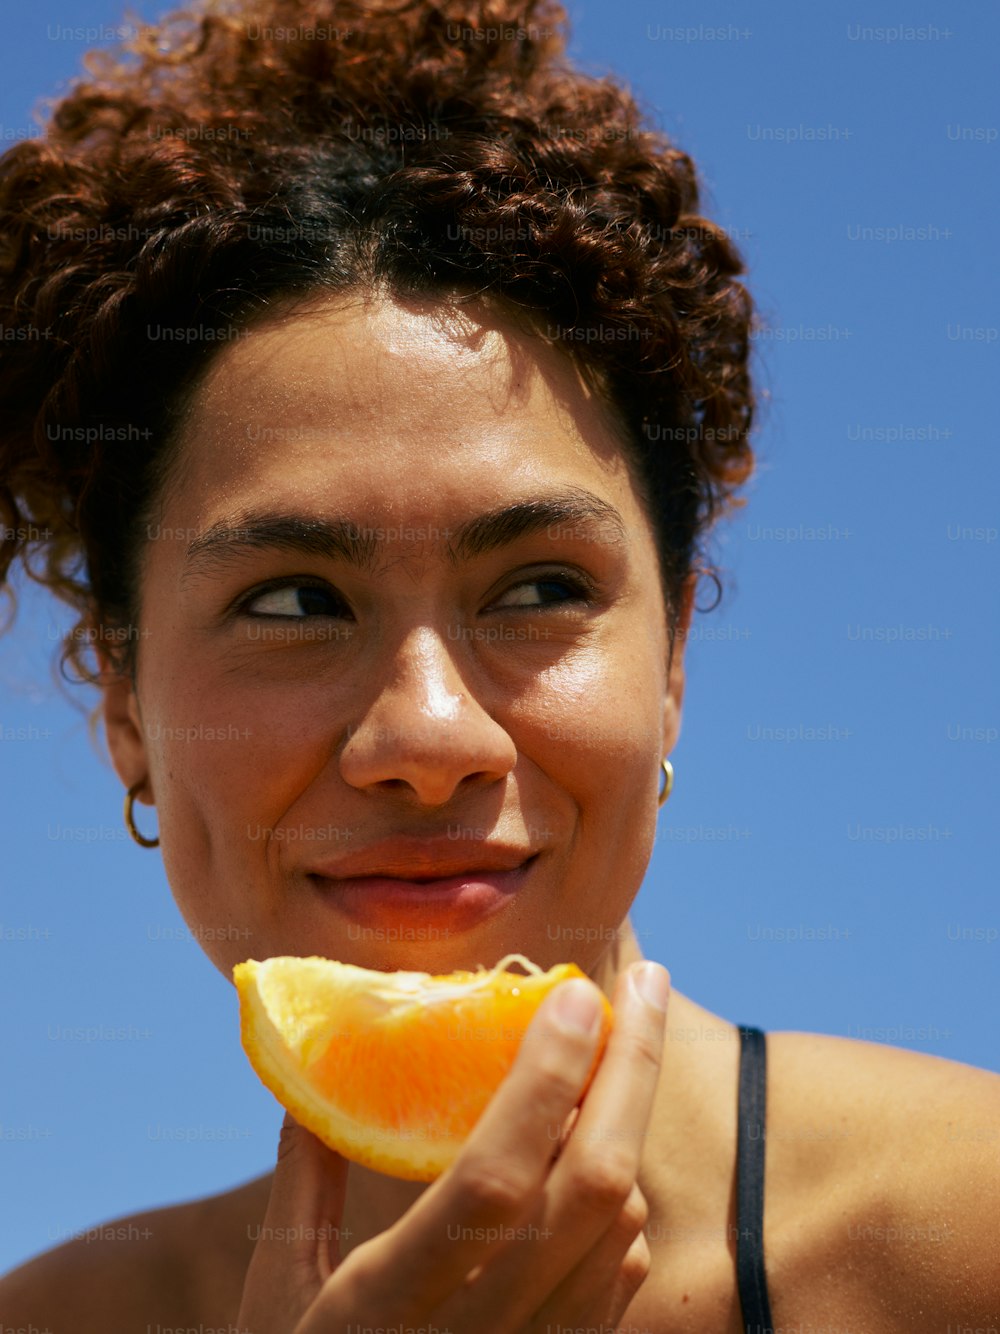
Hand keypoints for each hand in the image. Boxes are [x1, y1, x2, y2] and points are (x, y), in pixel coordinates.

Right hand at [237, 958, 670, 1332]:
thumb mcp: (272, 1293)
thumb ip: (302, 1183)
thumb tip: (316, 1075)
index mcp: (389, 1306)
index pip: (494, 1178)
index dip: (545, 1082)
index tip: (577, 993)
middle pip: (592, 1190)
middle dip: (632, 1072)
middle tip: (647, 985)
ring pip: (621, 1230)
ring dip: (630, 1126)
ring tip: (622, 1047)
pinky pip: (620, 1280)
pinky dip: (624, 1200)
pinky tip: (606, 1154)